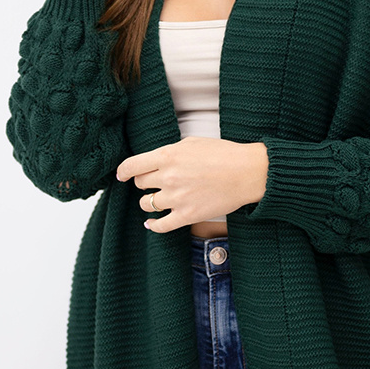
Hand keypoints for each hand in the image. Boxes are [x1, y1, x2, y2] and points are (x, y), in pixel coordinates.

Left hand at [115, 137, 268, 232]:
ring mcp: (177, 198)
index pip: (133, 165)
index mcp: (168, 156)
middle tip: (153, 183)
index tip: (122, 175)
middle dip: (144, 183)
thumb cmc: (224, 154)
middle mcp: (168, 177)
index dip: (124, 171)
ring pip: (147, 204)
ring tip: (157, 200)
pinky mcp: (187, 215)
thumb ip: (170, 151)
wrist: (248, 173)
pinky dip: (153, 225)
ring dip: (149, 202)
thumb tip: (156, 160)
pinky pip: (161, 226)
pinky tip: (151, 223)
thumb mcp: (192, 143)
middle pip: (140, 184)